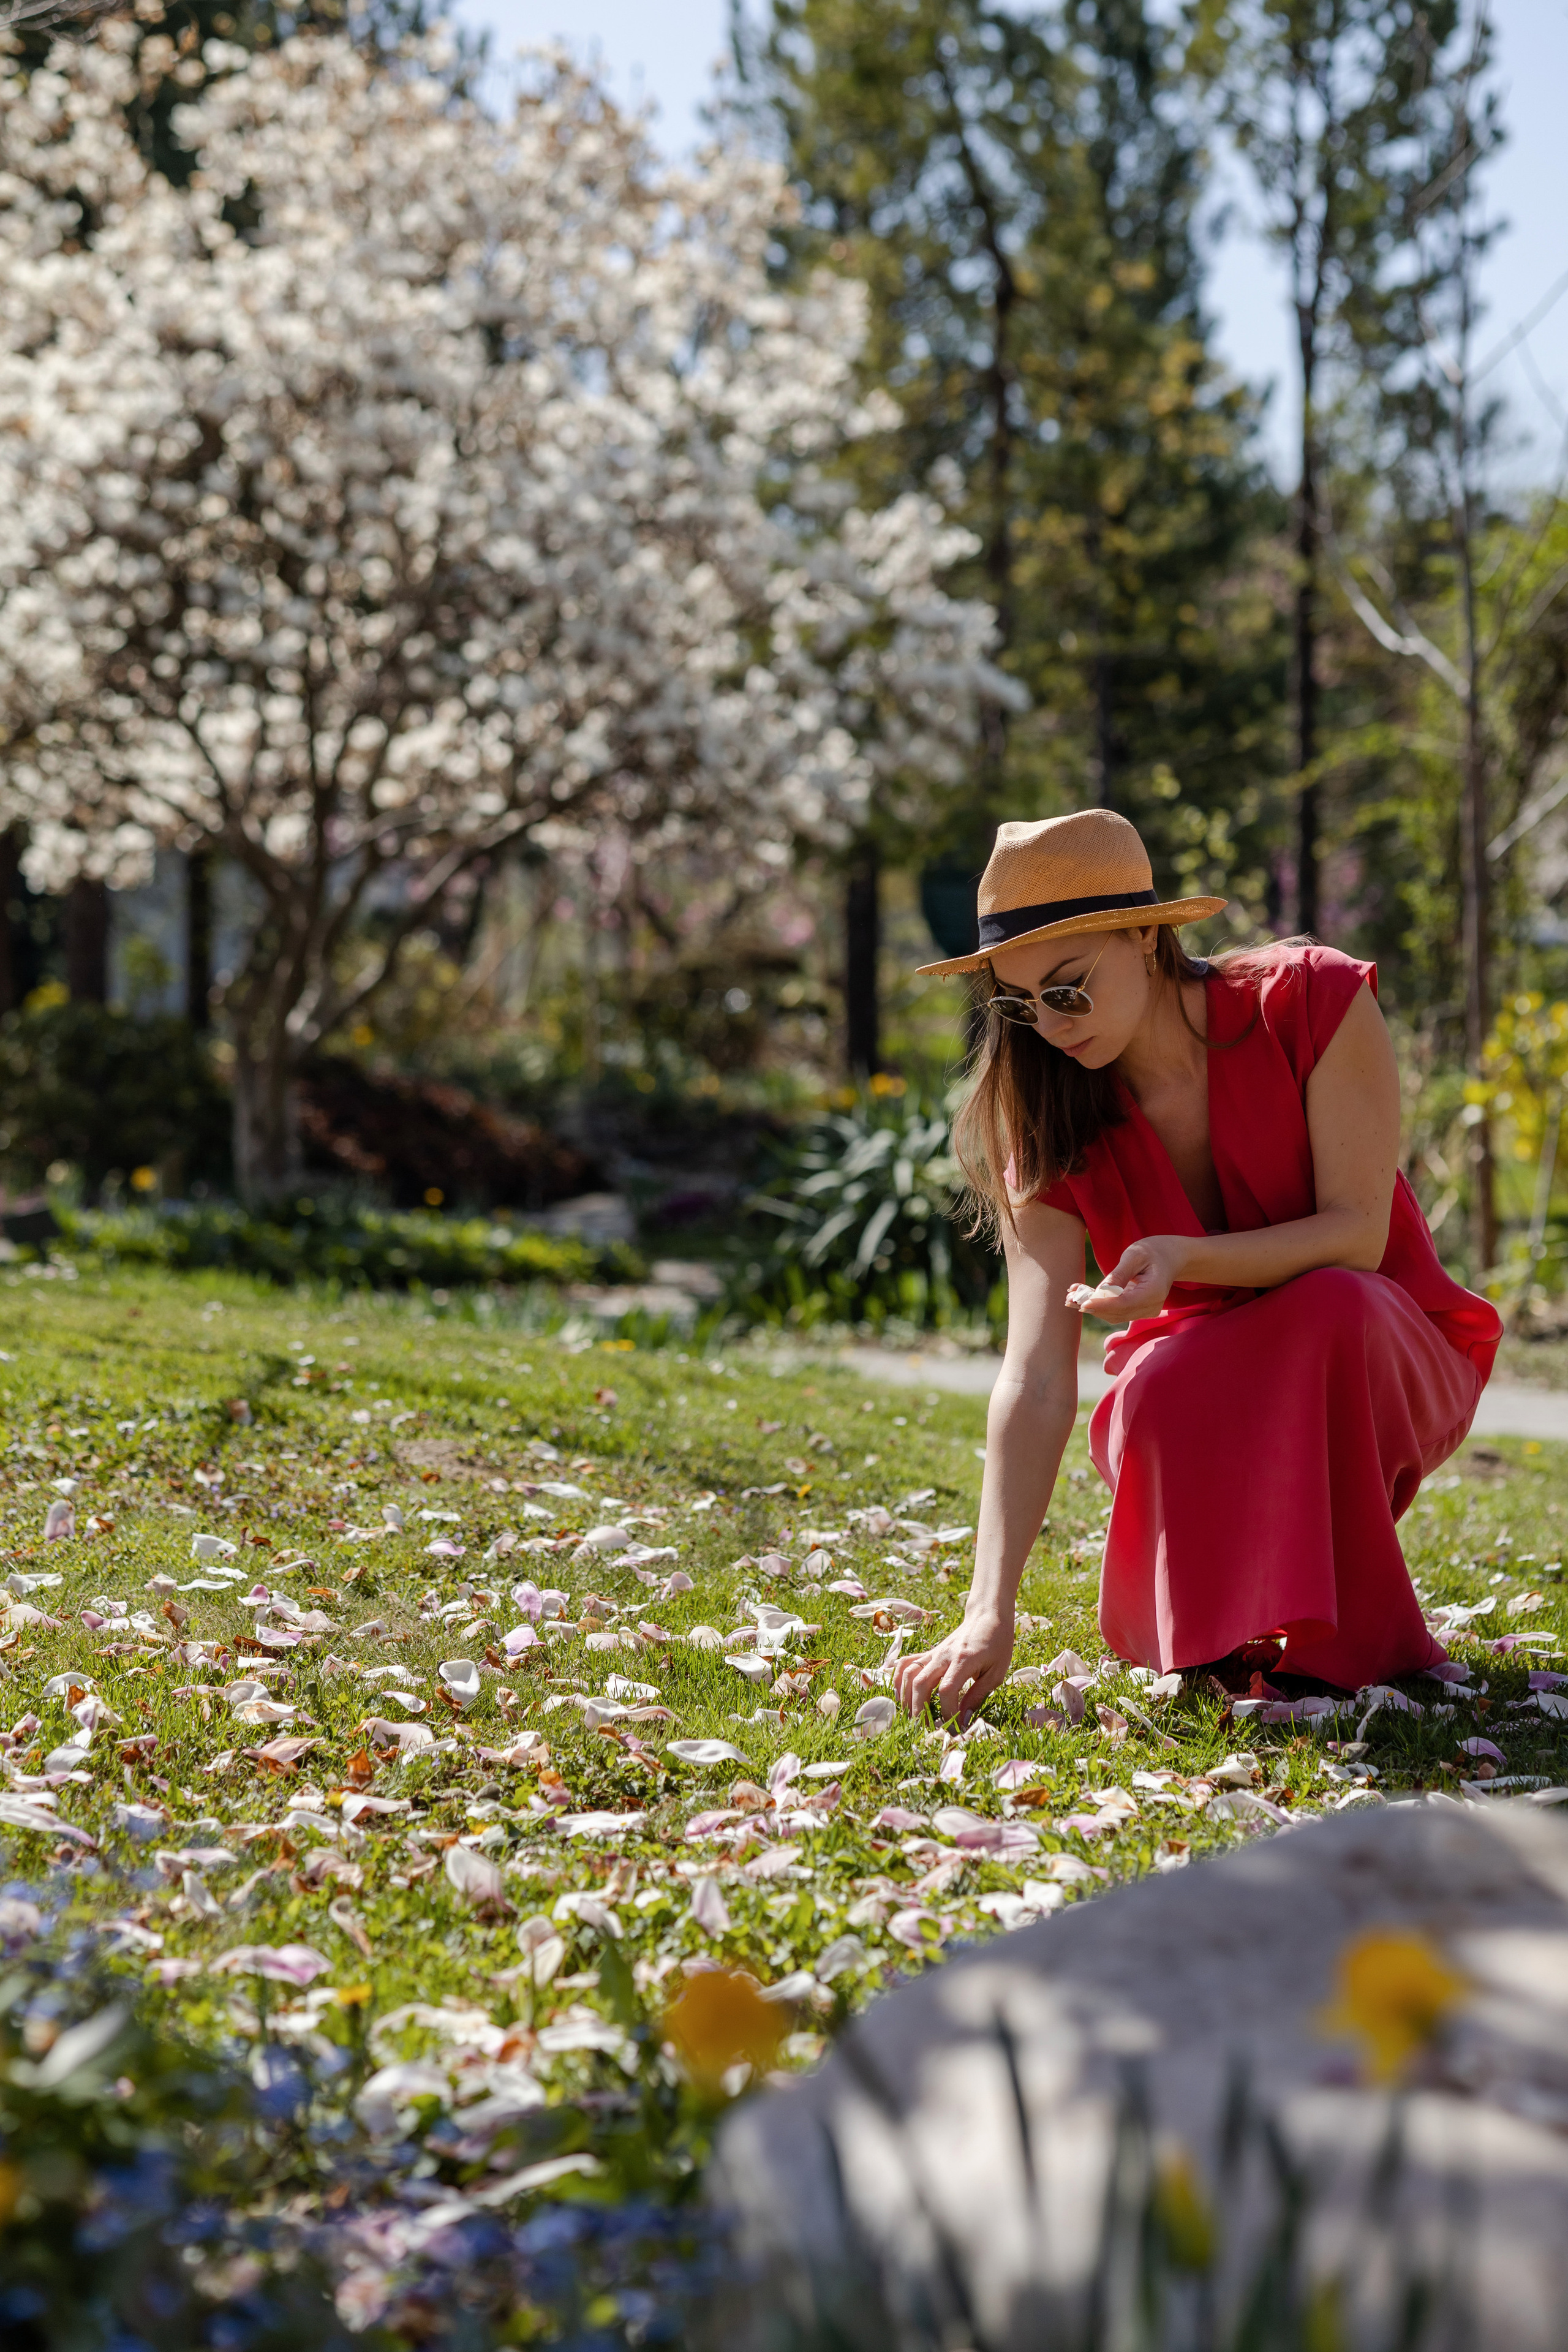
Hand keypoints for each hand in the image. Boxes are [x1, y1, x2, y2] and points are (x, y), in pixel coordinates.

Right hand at [892, 1607, 1014, 1726]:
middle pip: (921, 1683)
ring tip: (913, 1717)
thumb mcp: (996, 1672)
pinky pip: (906, 1664)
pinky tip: (901, 1695)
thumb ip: (978, 1695)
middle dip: (920, 1710)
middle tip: (927, 1729)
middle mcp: (943, 1655)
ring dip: (906, 1698)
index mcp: (963, 1660)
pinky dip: (898, 1679)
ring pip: (909, 1674)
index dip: (948, 1712)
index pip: (947, 1690)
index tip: (955, 1728)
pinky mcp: (928, 1653)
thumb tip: (963, 1720)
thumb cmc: (997, 1644)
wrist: (987, 1617)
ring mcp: (933, 1653)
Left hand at [1066, 1234, 1186, 1323]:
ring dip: (1093, 1308)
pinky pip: (1117, 1312)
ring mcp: (1146, 1311)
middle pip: (1117, 1313)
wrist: (1171, 1257)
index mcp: (1154, 1291)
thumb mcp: (1135, 1255)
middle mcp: (1152, 1306)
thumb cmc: (1153, 1251)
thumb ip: (1118, 1274)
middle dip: (1092, 1307)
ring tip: (1071, 1297)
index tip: (1082, 1303)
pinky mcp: (1139, 1311)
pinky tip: (1083, 1296)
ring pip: (1114, 1315)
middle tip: (1069, 1299)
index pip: (1124, 1304)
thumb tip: (1100, 1292)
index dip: (1102, 1305)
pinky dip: (1100, 1306)